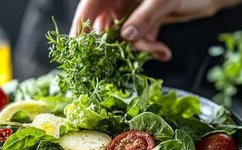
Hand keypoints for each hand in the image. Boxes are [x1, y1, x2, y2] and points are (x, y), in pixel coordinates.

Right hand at [70, 0, 241, 61]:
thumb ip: (144, 17)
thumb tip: (125, 36)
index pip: (90, 5)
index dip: (82, 24)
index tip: (78, 46)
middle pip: (106, 24)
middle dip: (118, 43)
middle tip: (128, 52)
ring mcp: (133, 10)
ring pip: (123, 36)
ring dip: (139, 48)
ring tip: (158, 50)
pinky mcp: (145, 21)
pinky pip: (139, 39)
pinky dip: (150, 48)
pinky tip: (163, 51)